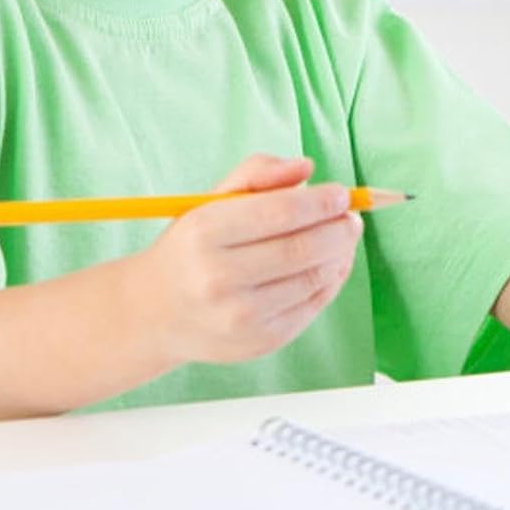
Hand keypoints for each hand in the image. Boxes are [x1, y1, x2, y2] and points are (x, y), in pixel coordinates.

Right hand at [134, 154, 362, 364]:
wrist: (157, 313)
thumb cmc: (191, 248)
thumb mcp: (211, 201)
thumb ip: (258, 173)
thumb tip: (306, 167)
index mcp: (204, 233)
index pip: (280, 213)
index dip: (321, 202)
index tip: (342, 194)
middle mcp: (218, 278)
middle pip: (302, 249)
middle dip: (339, 229)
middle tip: (352, 218)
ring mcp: (240, 316)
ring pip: (313, 279)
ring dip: (340, 254)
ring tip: (344, 238)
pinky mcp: (260, 342)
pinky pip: (312, 306)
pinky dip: (332, 282)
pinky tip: (333, 264)